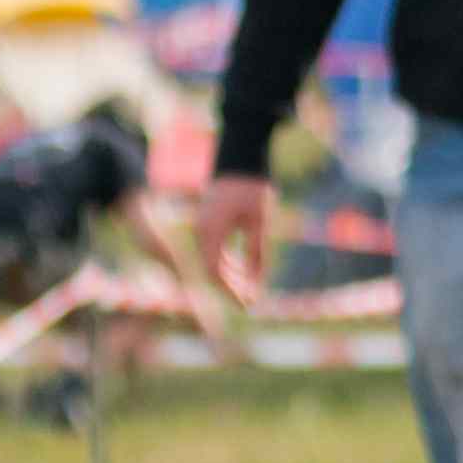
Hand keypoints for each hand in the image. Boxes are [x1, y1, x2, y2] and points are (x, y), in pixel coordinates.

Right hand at [195, 173, 277, 302]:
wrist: (240, 159)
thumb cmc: (252, 188)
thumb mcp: (261, 222)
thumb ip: (257, 252)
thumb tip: (257, 281)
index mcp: (210, 232)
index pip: (214, 272)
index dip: (231, 291)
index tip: (249, 304)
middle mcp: (201, 232)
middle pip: (212, 269)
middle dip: (232, 287)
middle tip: (253, 302)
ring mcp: (203, 227)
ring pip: (213, 261)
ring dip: (231, 277)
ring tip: (252, 291)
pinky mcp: (209, 223)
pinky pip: (215, 250)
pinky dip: (229, 263)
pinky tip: (246, 272)